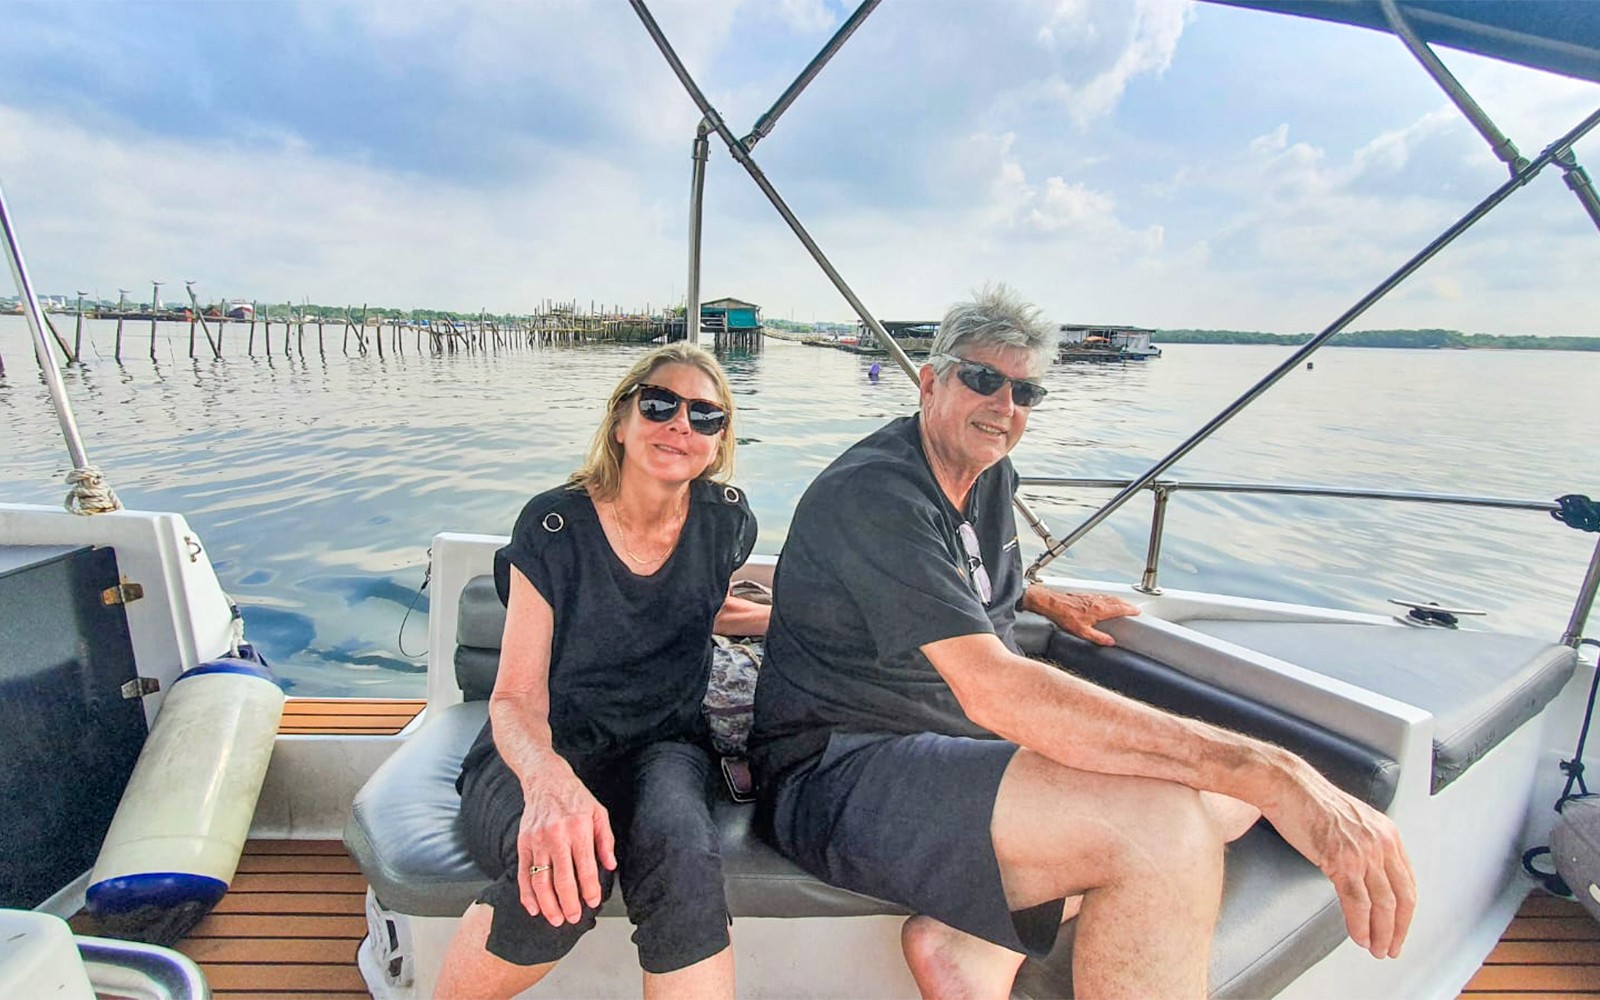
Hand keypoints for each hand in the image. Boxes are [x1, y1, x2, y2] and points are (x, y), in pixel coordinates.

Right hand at [516, 764, 616, 926]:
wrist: (545, 780)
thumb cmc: (575, 797)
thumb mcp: (599, 813)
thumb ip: (606, 841)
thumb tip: (610, 866)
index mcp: (578, 829)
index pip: (585, 868)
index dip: (589, 889)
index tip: (592, 902)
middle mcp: (556, 836)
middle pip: (561, 879)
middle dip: (568, 904)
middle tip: (573, 918)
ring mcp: (536, 841)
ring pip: (540, 881)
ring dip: (548, 905)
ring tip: (556, 919)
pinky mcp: (522, 844)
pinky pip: (523, 874)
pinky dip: (527, 894)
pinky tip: (534, 908)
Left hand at [1026, 586, 1139, 645]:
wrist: (1051, 603)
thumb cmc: (1064, 615)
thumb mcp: (1082, 631)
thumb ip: (1098, 637)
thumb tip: (1110, 642)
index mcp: (1100, 610)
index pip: (1120, 608)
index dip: (1130, 610)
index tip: (1137, 611)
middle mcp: (1097, 601)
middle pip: (1117, 601)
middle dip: (1126, 604)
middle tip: (1133, 608)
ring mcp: (1091, 597)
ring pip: (1109, 597)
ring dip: (1118, 601)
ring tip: (1123, 604)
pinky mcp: (1085, 595)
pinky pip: (1101, 596)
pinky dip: (1108, 599)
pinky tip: (1105, 601)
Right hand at [1263, 768, 1415, 958]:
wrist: (1288, 786)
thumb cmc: (1310, 800)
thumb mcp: (1351, 821)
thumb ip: (1365, 845)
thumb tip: (1364, 874)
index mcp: (1387, 833)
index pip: (1407, 882)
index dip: (1405, 912)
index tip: (1400, 928)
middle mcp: (1382, 844)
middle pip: (1402, 898)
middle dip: (1398, 929)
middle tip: (1392, 948)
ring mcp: (1364, 853)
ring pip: (1382, 904)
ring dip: (1381, 933)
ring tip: (1376, 949)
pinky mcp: (1343, 861)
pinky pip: (1357, 902)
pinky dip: (1360, 925)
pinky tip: (1358, 936)